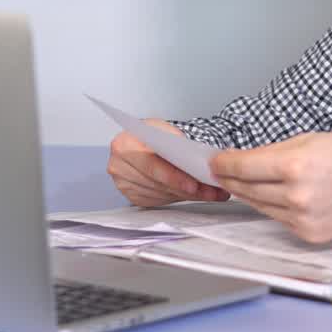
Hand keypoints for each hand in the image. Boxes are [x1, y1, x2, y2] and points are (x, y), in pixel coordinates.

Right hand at [107, 119, 230, 206]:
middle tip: (212, 191)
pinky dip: (178, 197)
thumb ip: (177, 145)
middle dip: (188, 189)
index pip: (151, 166)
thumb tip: (197, 163)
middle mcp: (119, 166)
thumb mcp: (165, 130)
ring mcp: (124, 184)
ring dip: (187, 195)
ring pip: (161, 195)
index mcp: (124, 145)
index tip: (194, 185)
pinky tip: (193, 194)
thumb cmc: (154, 135)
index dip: (173, 177)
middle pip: (158, 184)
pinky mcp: (132, 196)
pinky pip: (159, 201)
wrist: (144, 141)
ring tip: (211, 193)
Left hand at [211, 132, 331, 243]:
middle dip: (231, 178)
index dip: (224, 163)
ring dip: (248, 194)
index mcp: (295, 166)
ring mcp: (302, 219)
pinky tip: (270, 197)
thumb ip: (274, 152)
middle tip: (219, 171)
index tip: (213, 161)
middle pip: (248, 189)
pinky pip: (280, 219)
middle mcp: (295, 196)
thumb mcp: (311, 139)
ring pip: (261, 206)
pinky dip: (272, 208)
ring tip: (239, 184)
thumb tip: (246, 160)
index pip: (244, 167)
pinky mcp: (310, 234)